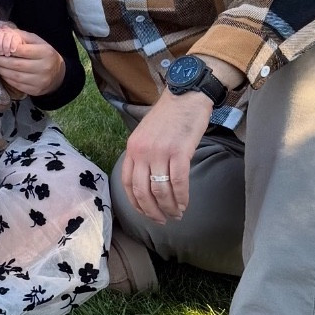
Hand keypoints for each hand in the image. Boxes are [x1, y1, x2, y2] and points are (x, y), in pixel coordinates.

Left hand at [0, 27, 64, 96]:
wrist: (58, 75)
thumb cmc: (44, 55)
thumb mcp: (38, 42)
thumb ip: (22, 36)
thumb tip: (3, 31)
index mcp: (45, 52)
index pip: (23, 50)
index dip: (7, 49)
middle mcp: (44, 67)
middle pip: (16, 64)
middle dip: (0, 61)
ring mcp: (40, 81)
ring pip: (15, 76)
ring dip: (0, 70)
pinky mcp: (35, 91)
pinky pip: (16, 84)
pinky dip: (6, 78)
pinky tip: (1, 72)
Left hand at [120, 90, 212, 223]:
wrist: (186, 94)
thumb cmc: (169, 115)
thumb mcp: (147, 134)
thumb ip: (144, 155)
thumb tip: (148, 181)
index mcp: (132, 148)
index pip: (127, 183)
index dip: (136, 204)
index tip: (145, 214)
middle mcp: (142, 152)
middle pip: (142, 192)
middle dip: (152, 211)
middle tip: (162, 220)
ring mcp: (160, 152)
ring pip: (160, 190)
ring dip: (169, 207)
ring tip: (176, 214)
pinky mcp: (179, 152)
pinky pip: (178, 182)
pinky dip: (181, 198)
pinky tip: (185, 204)